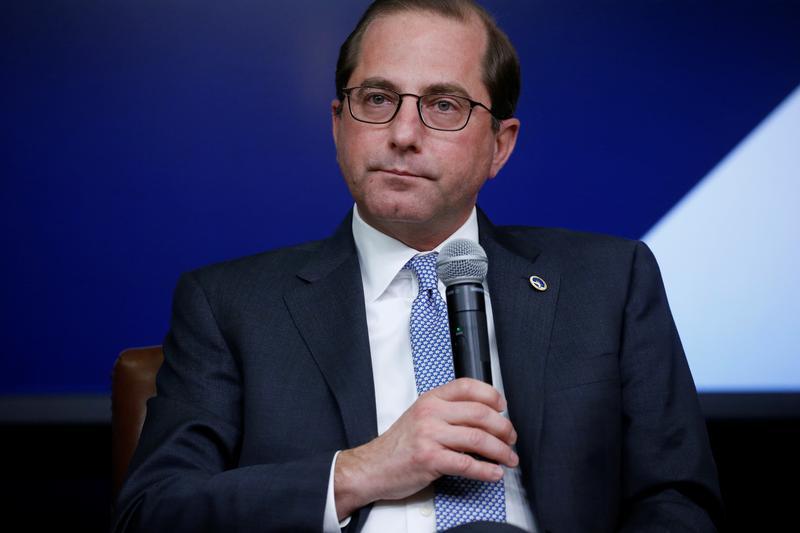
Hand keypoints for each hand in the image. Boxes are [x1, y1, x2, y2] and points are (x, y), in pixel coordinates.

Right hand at [333, 378, 518, 519]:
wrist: (373, 466)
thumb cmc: (399, 445)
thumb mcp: (421, 416)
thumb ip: (448, 412)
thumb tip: (484, 417)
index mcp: (431, 399)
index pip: (468, 386)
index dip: (492, 395)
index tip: (503, 407)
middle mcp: (431, 413)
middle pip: (480, 413)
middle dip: (503, 427)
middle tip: (511, 438)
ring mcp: (429, 436)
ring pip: (477, 438)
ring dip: (500, 451)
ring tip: (508, 458)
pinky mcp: (429, 459)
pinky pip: (466, 463)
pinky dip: (486, 470)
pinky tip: (493, 473)